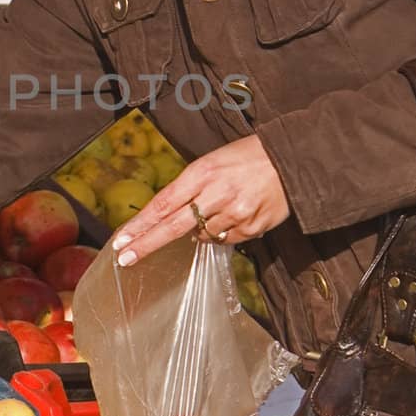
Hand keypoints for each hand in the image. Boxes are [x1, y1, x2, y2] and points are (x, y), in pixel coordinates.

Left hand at [111, 135, 289, 264]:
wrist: (294, 158)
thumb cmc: (249, 156)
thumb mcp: (213, 162)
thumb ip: (191, 188)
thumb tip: (172, 218)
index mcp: (203, 172)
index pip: (163, 203)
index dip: (141, 224)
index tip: (121, 239)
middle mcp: (217, 193)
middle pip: (173, 226)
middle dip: (146, 244)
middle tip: (125, 259)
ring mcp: (236, 212)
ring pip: (203, 235)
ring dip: (202, 229)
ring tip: (221, 207)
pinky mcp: (253, 227)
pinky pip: (228, 239)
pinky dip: (226, 232)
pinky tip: (238, 213)